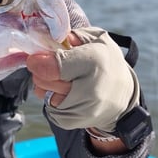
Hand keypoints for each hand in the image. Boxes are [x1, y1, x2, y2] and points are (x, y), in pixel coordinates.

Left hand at [26, 27, 140, 153]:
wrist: (122, 96)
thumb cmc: (106, 62)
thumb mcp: (97, 39)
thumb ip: (73, 35)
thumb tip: (50, 38)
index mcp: (94, 63)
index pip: (55, 66)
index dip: (39, 60)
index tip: (35, 57)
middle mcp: (89, 90)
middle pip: (45, 81)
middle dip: (40, 71)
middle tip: (46, 65)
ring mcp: (82, 110)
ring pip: (44, 95)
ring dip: (45, 85)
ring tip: (58, 78)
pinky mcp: (73, 122)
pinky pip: (49, 108)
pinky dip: (51, 98)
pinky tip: (63, 92)